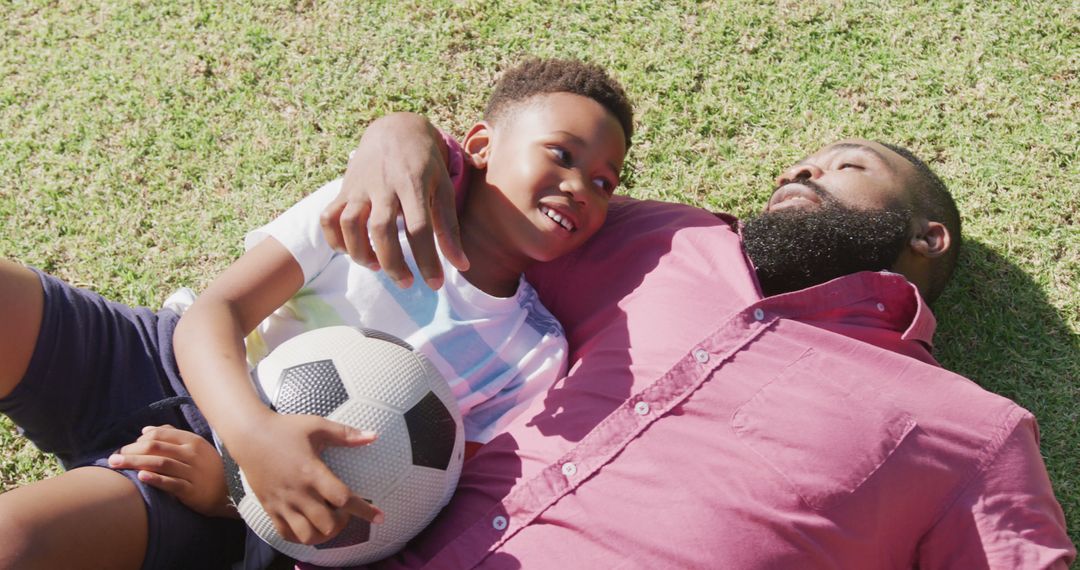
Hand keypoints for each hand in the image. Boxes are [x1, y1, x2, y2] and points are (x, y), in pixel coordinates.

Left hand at [108, 425, 235, 518]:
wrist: (231, 492)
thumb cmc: (208, 468)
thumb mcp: (196, 447)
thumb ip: (172, 436)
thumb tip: (145, 430)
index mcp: (192, 441)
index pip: (160, 435)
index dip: (138, 440)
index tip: (125, 449)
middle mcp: (192, 454)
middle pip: (155, 447)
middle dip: (130, 451)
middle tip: (113, 458)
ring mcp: (193, 472)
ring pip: (160, 464)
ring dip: (135, 463)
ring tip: (117, 465)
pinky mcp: (192, 490)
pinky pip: (171, 483)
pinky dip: (155, 479)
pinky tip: (141, 477)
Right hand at [226, 413, 382, 544]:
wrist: (248, 435)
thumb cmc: (285, 428)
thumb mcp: (317, 426)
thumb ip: (346, 434)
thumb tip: (373, 435)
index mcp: (312, 472)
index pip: (343, 498)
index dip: (364, 510)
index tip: (379, 516)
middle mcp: (298, 492)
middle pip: (327, 524)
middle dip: (343, 523)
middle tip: (345, 511)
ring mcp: (282, 503)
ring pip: (307, 535)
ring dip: (323, 533)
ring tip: (328, 521)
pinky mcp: (270, 508)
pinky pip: (286, 534)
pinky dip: (301, 536)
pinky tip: (310, 525)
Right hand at [320, 112, 467, 289]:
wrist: (395, 130)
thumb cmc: (425, 164)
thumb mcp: (443, 189)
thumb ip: (450, 228)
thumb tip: (462, 265)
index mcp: (413, 184)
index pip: (420, 228)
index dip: (427, 260)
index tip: (435, 284)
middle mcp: (383, 185)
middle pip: (381, 229)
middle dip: (393, 263)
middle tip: (406, 283)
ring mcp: (359, 187)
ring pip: (349, 224)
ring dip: (360, 253)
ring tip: (377, 267)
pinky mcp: (343, 189)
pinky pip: (328, 218)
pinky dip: (335, 240)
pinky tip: (352, 251)